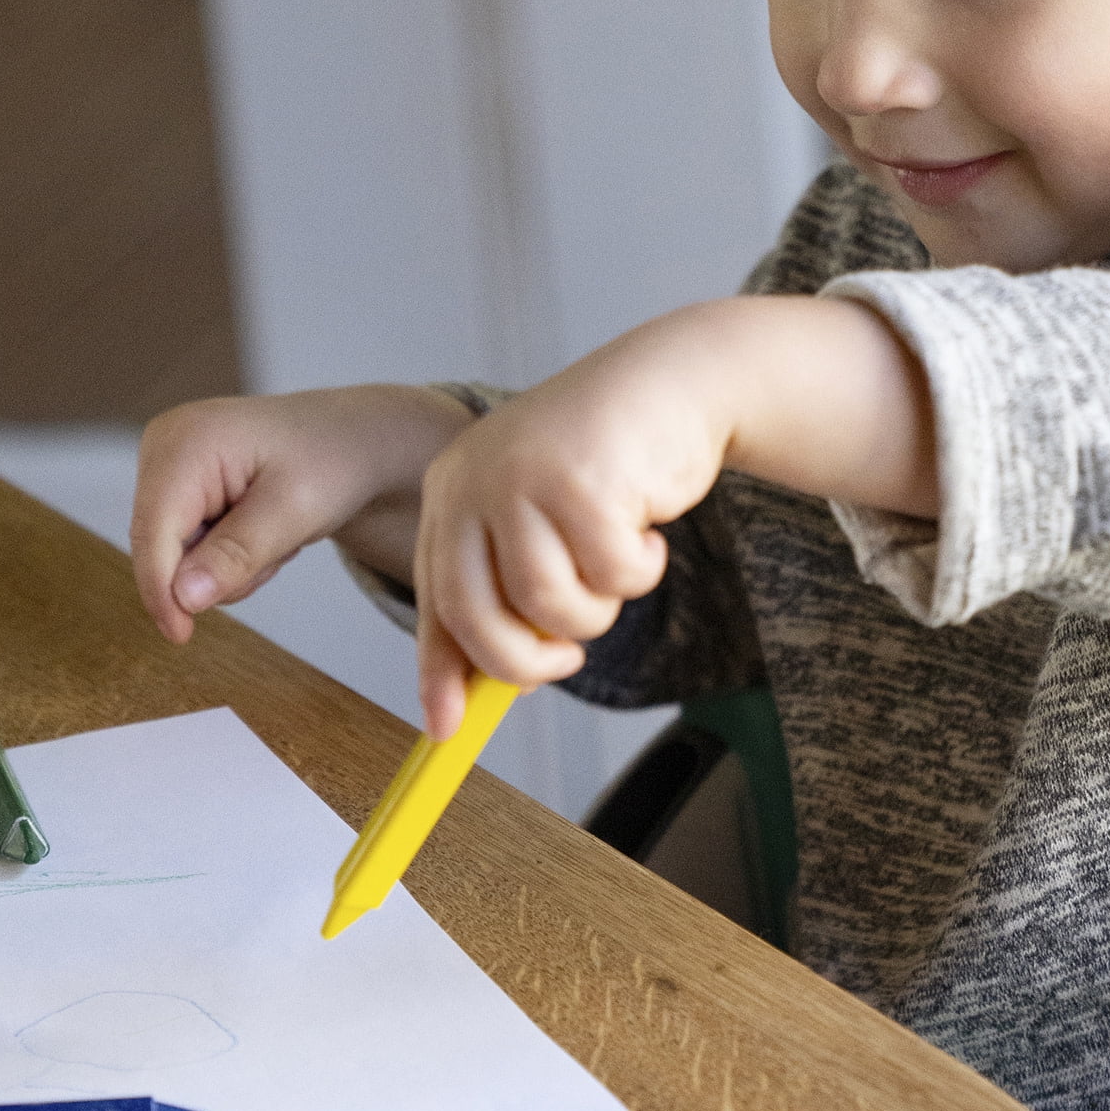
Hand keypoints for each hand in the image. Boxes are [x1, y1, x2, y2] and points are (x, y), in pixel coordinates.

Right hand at [129, 387, 466, 642]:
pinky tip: (260, 531)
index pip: (154, 531)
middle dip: (217, 570)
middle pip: (161, 545)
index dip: (161, 589)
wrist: (348, 440)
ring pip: (177, 554)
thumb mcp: (295, 511)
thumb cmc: (330, 461)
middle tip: (277, 551)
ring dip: (230, 565)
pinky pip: (189, 547)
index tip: (179, 635)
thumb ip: (237, 554)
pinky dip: (227, 556)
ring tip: (276, 534)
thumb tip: (182, 597)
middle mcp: (164, 447)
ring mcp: (167, 466)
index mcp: (187, 442)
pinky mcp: (177, 486)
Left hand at [410, 294, 931, 734]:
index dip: (441, 671)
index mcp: (452, 492)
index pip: (435, 598)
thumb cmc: (608, 462)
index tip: (446, 729)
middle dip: (530, 662)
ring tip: (616, 561)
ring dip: (599, 607)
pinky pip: (611, 576)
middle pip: (480, 618)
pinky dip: (640, 569)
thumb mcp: (541, 523)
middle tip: (568, 658)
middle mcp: (474, 481)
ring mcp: (524, 477)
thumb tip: (486, 689)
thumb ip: (509, 590)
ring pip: (551, 605)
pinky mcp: (582, 480)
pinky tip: (645, 524)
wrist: (674, 381)